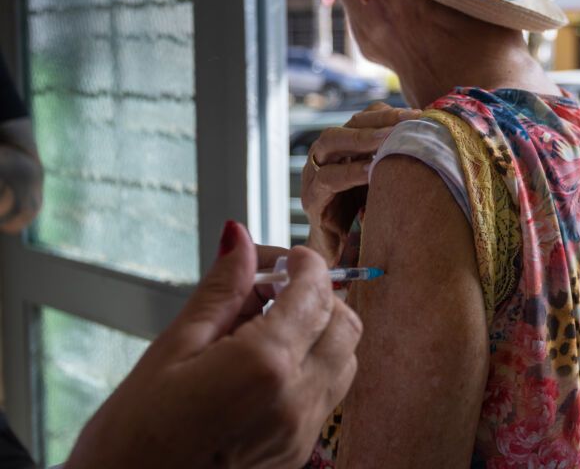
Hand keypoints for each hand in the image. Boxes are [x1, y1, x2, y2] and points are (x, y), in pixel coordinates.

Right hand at [65, 221, 361, 468]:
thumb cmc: (133, 434)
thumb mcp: (172, 348)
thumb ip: (221, 290)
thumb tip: (239, 236)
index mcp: (265, 368)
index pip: (315, 294)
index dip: (305, 264)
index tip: (284, 255)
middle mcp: (296, 402)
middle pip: (344, 325)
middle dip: (318, 295)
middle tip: (272, 288)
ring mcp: (301, 432)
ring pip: (344, 359)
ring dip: (320, 330)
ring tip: (267, 324)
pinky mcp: (297, 452)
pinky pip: (327, 392)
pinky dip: (313, 363)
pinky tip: (267, 361)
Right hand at [302, 102, 420, 264]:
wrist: (337, 251)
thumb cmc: (361, 214)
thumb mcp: (381, 182)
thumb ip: (395, 162)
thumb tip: (433, 143)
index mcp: (344, 147)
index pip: (365, 118)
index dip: (389, 114)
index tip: (419, 115)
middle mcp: (326, 154)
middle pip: (348, 124)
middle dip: (379, 120)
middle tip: (407, 122)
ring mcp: (314, 174)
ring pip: (330, 142)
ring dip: (362, 139)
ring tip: (389, 139)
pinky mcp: (311, 199)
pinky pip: (327, 178)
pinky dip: (350, 173)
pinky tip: (370, 171)